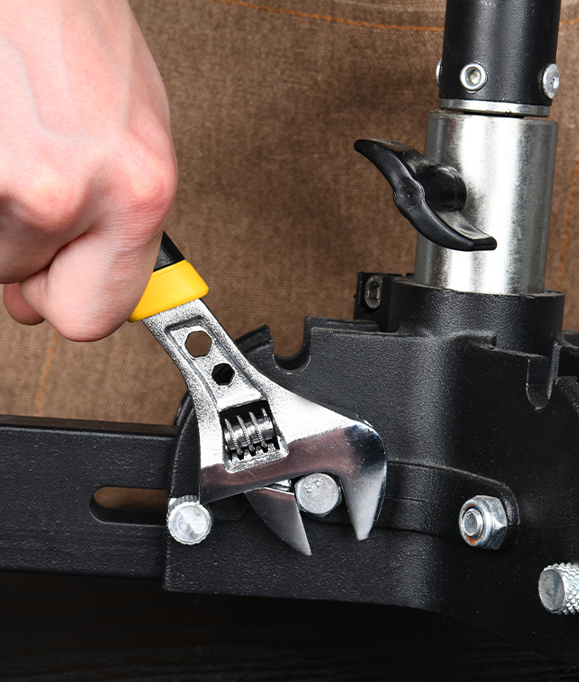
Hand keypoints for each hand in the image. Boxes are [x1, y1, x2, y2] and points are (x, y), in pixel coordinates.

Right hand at [0, 0, 176, 340]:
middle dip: (23, 248)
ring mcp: (2, 175)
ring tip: (13, 138)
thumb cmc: (83, 37)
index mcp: (136, 195)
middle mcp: (68, 191)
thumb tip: (41, 300)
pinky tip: (0, 132)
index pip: (91, 317)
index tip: (60, 278)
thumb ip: (107, 233)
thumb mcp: (134, 145)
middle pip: (20, 284)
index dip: (67, 298)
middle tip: (31, 183)